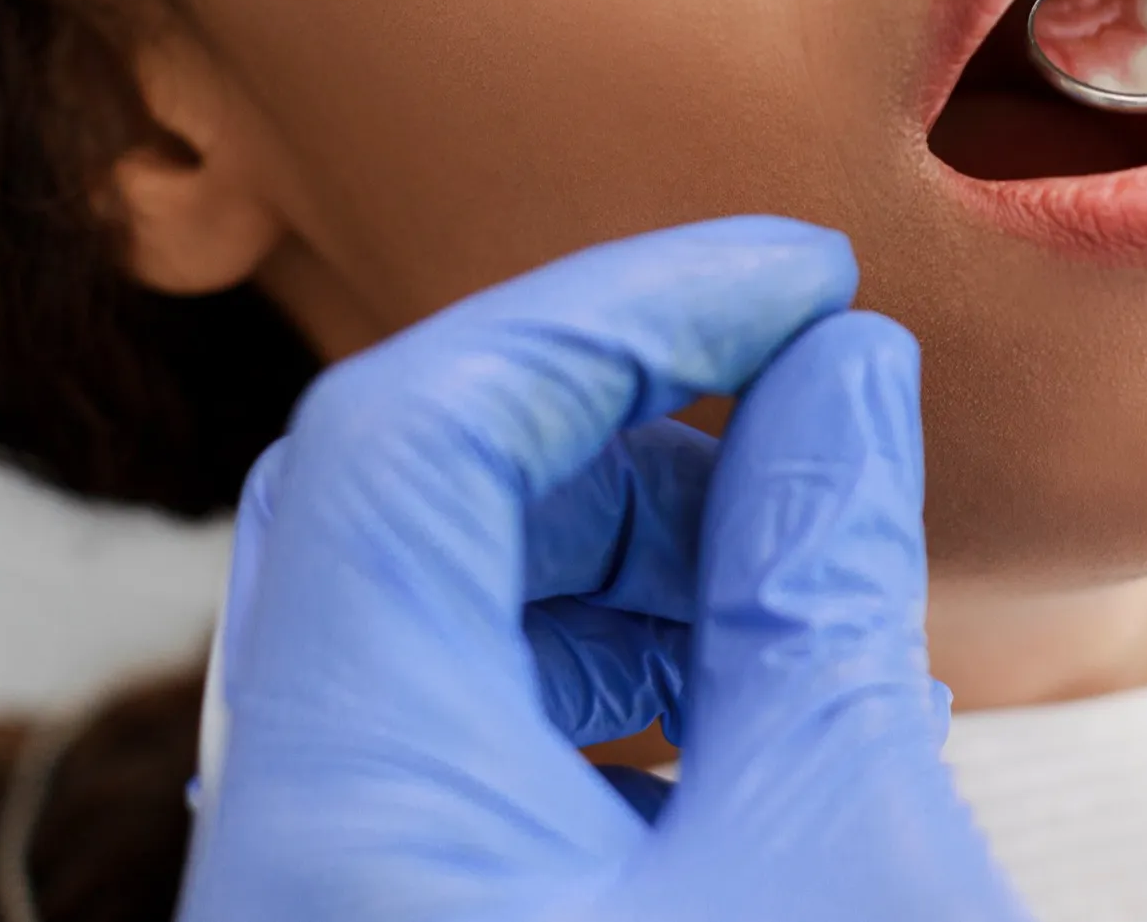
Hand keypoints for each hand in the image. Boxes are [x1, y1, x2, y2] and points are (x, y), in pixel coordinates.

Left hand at [176, 218, 1027, 921]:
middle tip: (807, 399)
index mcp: (355, 802)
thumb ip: (821, 589)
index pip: (412, 429)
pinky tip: (758, 701)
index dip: (616, 308)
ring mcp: (345, 885)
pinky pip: (468, 736)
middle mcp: (300, 834)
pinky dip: (612, 672)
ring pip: (443, 620)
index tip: (797, 284)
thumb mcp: (842, 850)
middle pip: (412, 505)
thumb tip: (846, 373)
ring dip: (633, 550)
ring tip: (805, 571)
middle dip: (627, 421)